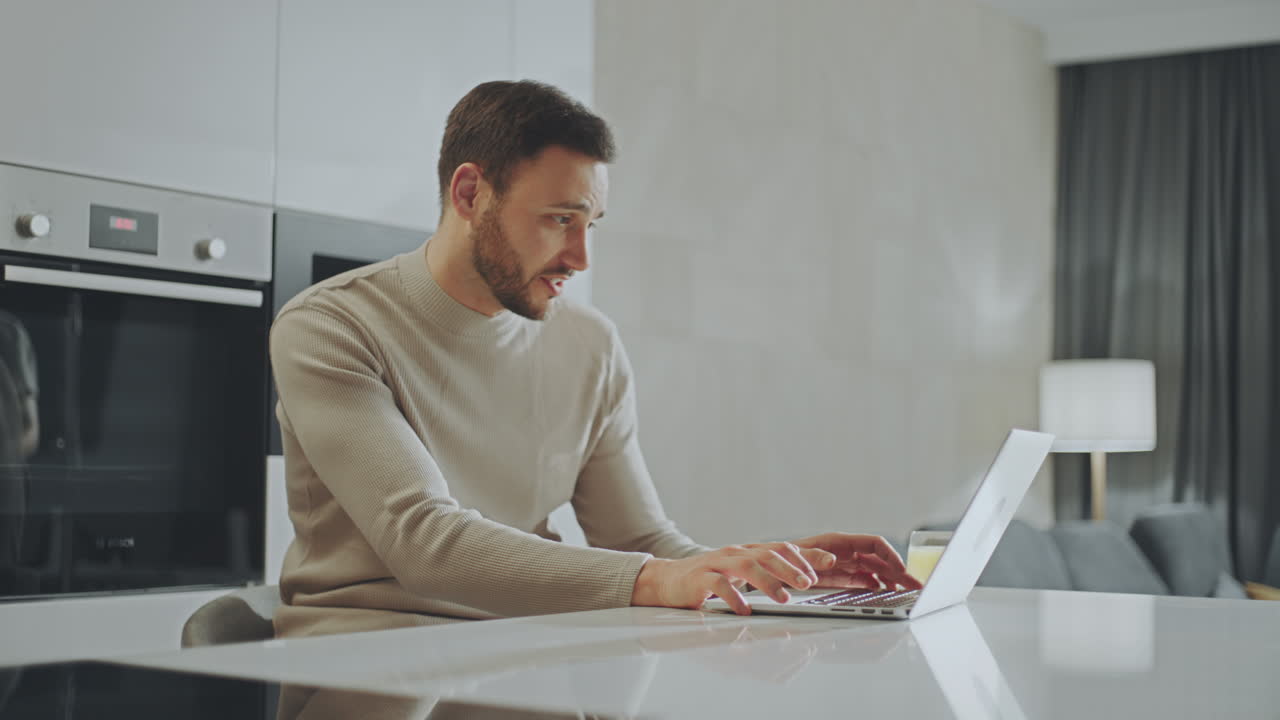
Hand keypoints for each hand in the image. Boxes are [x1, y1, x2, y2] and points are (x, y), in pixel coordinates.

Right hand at [631, 542, 837, 615]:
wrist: (667, 579)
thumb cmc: (708, 579)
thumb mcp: (739, 573)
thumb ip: (765, 573)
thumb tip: (800, 578)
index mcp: (747, 551)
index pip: (780, 547)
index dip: (804, 555)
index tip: (826, 564)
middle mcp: (734, 553)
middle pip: (767, 555)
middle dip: (791, 568)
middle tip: (809, 583)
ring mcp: (717, 564)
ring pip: (747, 566)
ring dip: (768, 583)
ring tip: (784, 599)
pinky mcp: (700, 578)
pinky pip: (719, 585)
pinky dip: (734, 597)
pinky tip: (745, 609)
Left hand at [790, 533, 922, 590]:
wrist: (769, 567)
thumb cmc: (783, 559)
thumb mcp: (800, 558)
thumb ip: (817, 559)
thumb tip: (832, 561)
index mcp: (839, 542)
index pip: (874, 544)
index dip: (891, 556)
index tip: (902, 571)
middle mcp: (845, 550)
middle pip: (879, 558)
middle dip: (898, 571)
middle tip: (915, 587)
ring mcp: (844, 563)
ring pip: (875, 569)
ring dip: (891, 580)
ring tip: (905, 592)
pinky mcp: (840, 576)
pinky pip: (865, 579)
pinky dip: (877, 585)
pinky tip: (884, 594)